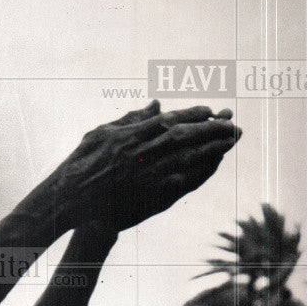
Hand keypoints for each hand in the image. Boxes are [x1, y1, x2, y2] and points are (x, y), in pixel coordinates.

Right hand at [55, 99, 240, 232]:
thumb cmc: (82, 164)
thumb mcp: (101, 133)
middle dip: (212, 128)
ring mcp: (149, 176)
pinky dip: (202, 171)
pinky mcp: (150, 195)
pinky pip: (184, 182)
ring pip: (190, 159)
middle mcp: (143, 155)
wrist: (73, 200)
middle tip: (233, 123)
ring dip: (214, 148)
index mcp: (131, 136)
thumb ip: (131, 119)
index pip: (170, 120)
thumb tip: (157, 105)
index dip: (194, 114)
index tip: (211, 110)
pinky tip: (215, 164)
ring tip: (232, 139)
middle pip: (186, 137)